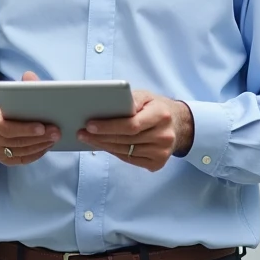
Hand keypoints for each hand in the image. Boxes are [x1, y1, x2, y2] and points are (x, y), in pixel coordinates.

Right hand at [0, 71, 59, 165]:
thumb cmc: (2, 107)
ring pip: (20, 151)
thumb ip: (20, 86)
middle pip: (15, 141)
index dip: (25, 128)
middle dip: (38, 137)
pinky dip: (35, 154)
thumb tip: (30, 75)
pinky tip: (47, 146)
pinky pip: (21, 159)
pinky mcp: (3, 159)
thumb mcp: (8, 95)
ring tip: (55, 137)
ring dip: (39, 145)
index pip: (5, 127)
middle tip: (56, 132)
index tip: (42, 125)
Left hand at [78, 90, 193, 171]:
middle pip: (125, 140)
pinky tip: (102, 145)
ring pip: (125, 151)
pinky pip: (130, 159)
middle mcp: (164, 136)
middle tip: (81, 132)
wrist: (178, 125)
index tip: (89, 125)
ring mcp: (162, 152)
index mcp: (161, 115)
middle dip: (100, 136)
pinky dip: (114, 152)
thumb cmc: (156, 107)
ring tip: (86, 139)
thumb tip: (111, 104)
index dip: (109, 126)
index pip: (131, 125)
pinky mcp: (157, 163)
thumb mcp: (146, 96)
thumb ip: (131, 99)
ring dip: (103, 146)